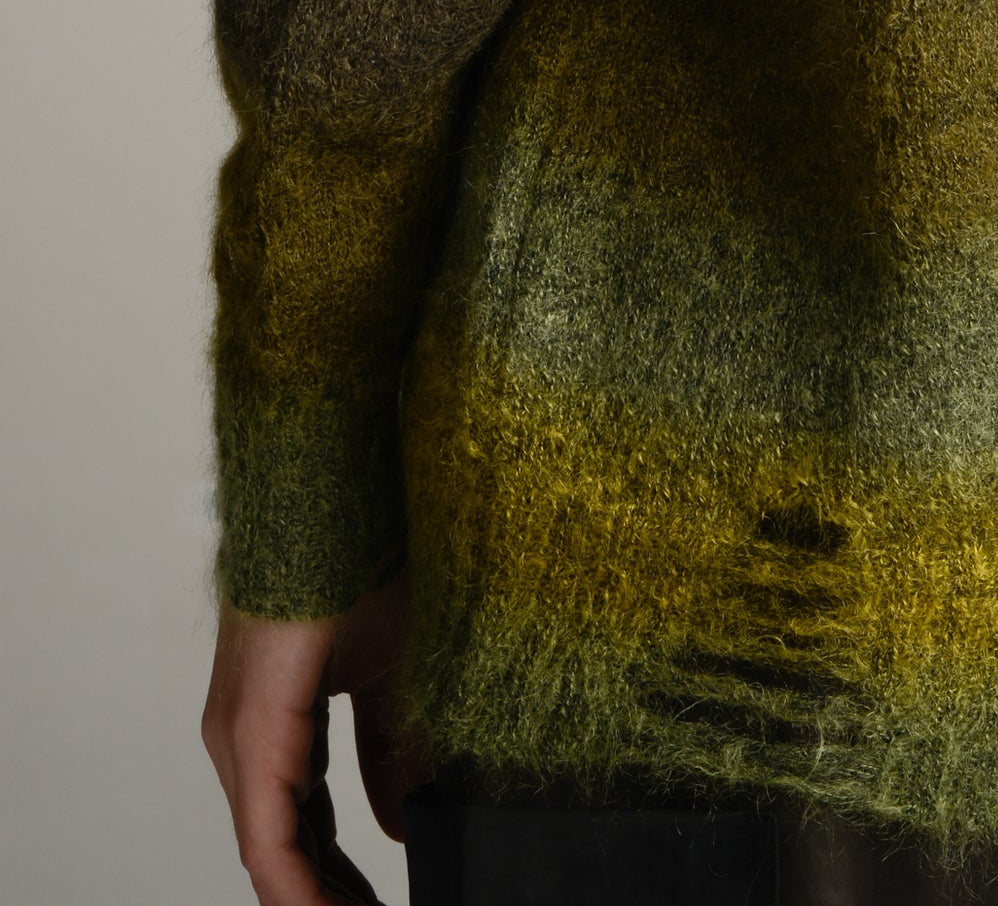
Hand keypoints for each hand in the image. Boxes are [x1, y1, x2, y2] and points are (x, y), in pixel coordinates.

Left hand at [202, 571, 425, 905]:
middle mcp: (243, 739)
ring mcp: (240, 736)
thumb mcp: (392, 672)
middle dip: (330, 898)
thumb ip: (389, 749)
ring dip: (316, 900)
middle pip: (280, 854)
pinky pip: (268, 834)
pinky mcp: (252, 728)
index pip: (300, 831)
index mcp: (275, 725)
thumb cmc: (361, 561)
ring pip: (270, 852)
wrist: (336, 492)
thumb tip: (397, 826)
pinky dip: (298, 883)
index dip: (338, 883)